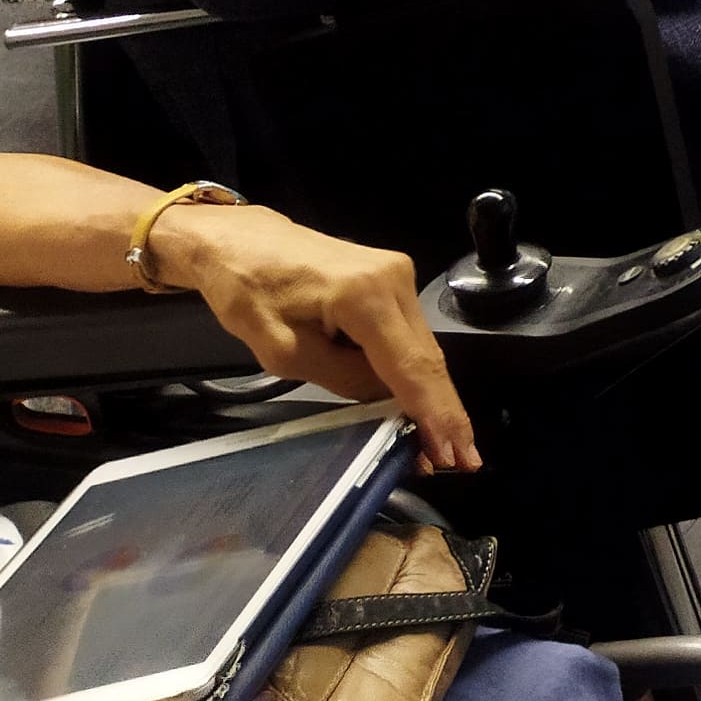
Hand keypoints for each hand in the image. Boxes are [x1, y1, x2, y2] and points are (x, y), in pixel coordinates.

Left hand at [149, 207, 477, 469]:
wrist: (240, 241)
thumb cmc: (248, 291)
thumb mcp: (281, 350)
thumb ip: (340, 379)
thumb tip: (385, 401)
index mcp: (364, 296)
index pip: (409, 366)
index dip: (434, 413)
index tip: (456, 453)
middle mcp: (395, 279)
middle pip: (426, 358)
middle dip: (442, 412)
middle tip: (459, 460)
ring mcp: (398, 275)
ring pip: (420, 348)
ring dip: (427, 394)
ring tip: (434, 441)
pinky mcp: (392, 279)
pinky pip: (406, 335)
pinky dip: (410, 370)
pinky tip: (413, 401)